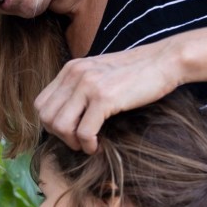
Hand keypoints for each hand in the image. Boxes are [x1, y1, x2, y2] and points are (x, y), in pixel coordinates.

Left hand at [34, 43, 178, 153]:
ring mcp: (89, 85)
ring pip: (60, 126)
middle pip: (46, 116)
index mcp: (71, 69)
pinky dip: (88, 145)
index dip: (51, 124)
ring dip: (72, 142)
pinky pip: (84, 132)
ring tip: (87, 145)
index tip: (69, 132)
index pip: (41, 103)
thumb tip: (69, 113)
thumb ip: (82, 86)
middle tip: (77, 142)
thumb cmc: (137, 71)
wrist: (164, 61)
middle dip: (59, 136)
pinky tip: (97, 146)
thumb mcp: (101, 72)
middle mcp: (75, 74)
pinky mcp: (105, 98)